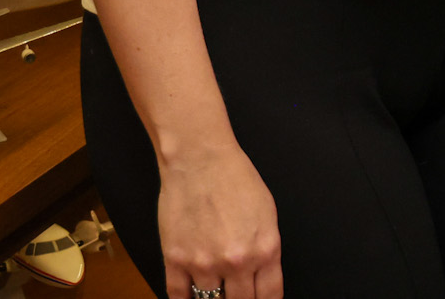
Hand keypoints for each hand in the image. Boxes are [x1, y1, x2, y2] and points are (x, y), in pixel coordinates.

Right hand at [158, 143, 282, 298]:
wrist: (200, 159)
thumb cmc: (235, 179)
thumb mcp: (268, 215)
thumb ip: (265, 251)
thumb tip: (261, 278)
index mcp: (265, 249)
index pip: (269, 297)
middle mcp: (236, 262)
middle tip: (236, 294)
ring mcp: (203, 264)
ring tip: (215, 291)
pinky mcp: (175, 260)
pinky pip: (179, 297)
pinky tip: (191, 297)